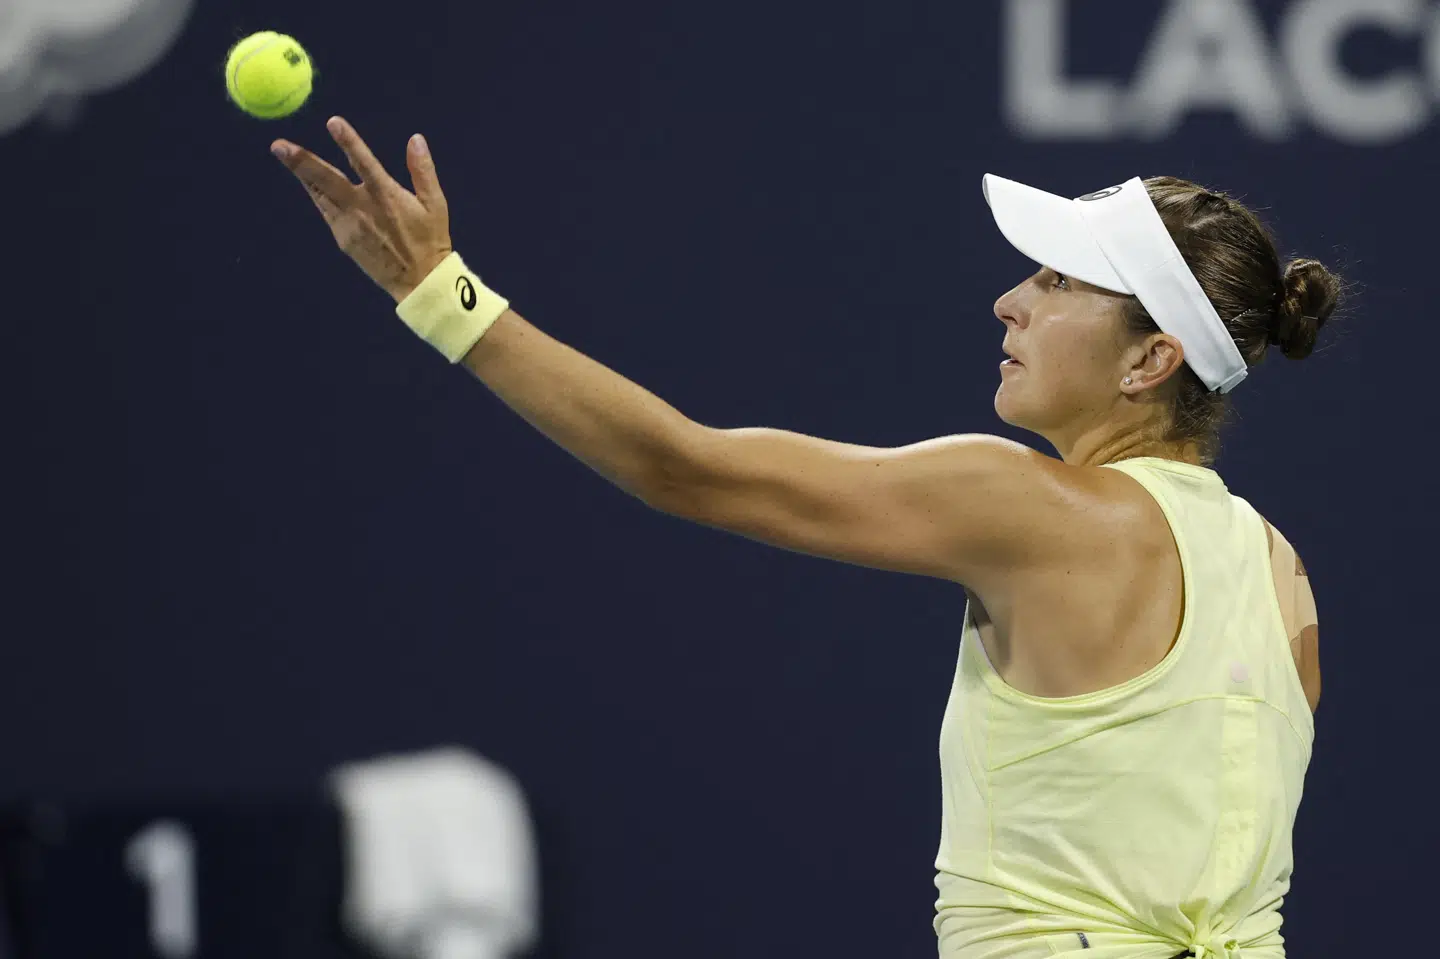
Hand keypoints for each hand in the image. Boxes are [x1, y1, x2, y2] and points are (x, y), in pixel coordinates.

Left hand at [272, 116, 452, 302]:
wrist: (418, 281)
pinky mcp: (342, 238)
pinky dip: (315, 192)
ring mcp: (349, 225)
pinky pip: (326, 210)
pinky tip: (305, 180)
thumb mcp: (435, 204)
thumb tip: (415, 139)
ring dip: (299, 173)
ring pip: (319, 194)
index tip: (333, 122)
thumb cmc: (430, 240)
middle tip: (278, 144)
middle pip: (327, 180)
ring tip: (282, 153)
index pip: (364, 163)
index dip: (348, 142)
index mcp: (386, 196)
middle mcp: (362, 208)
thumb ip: (423, 171)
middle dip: (301, 161)